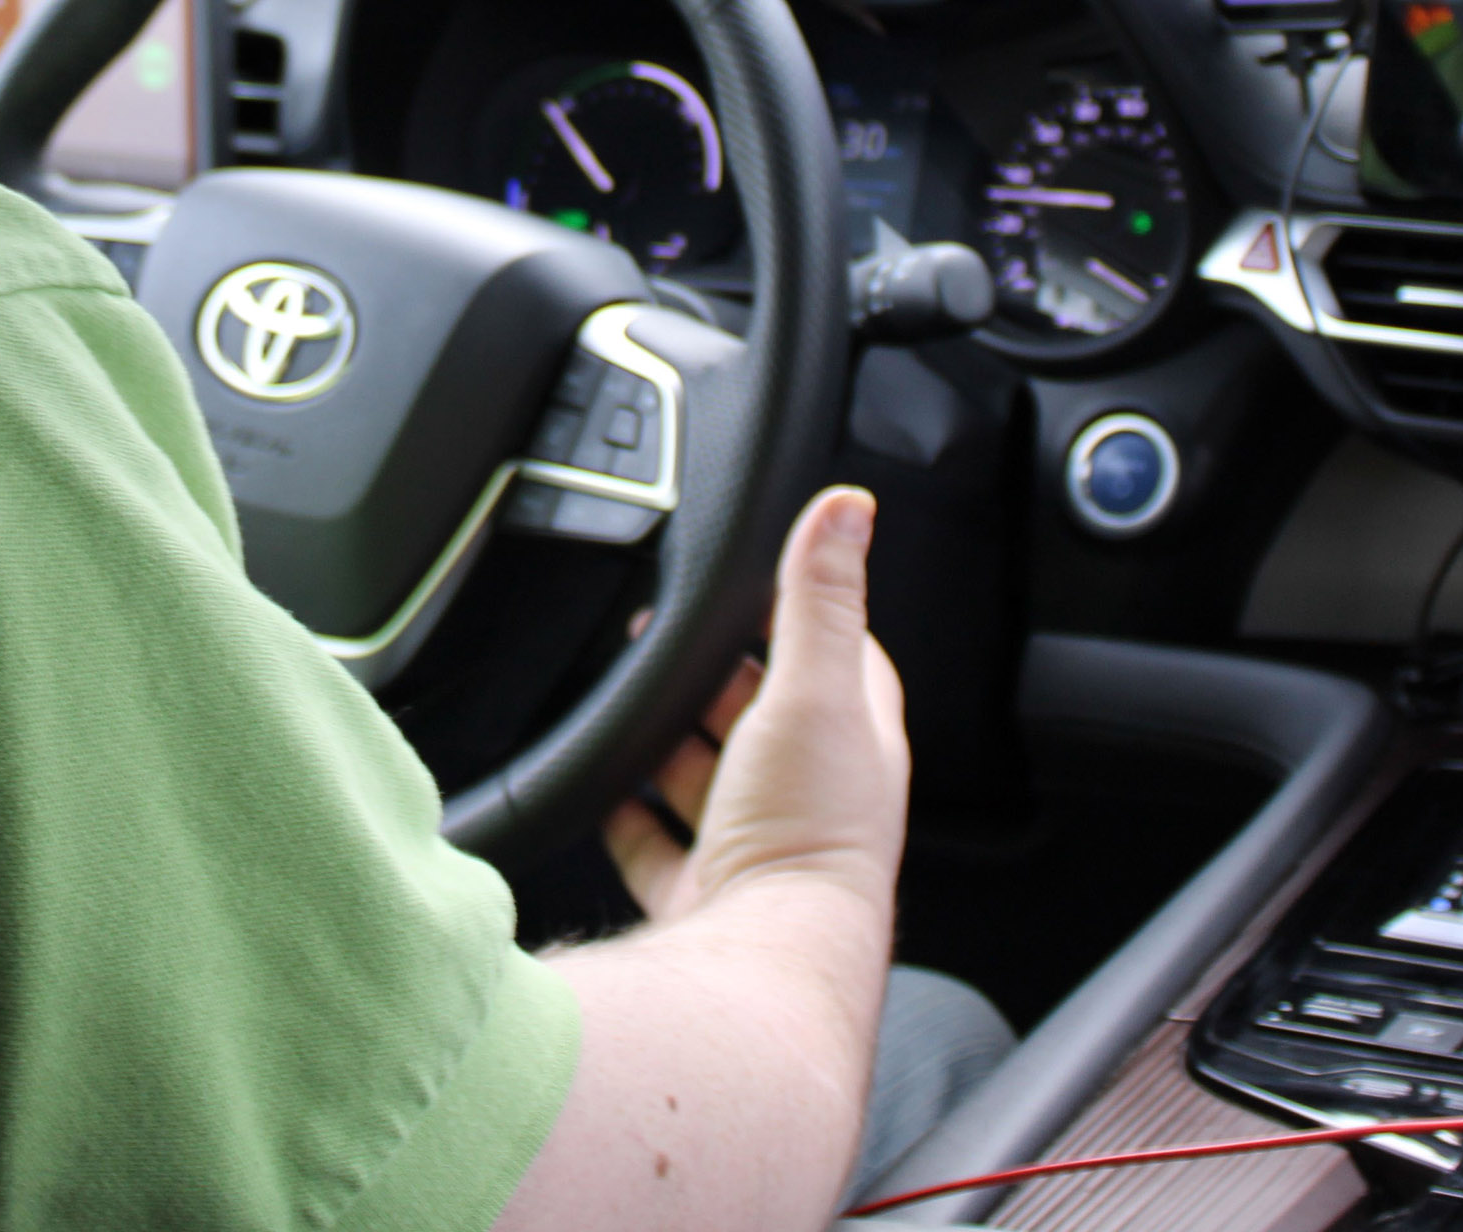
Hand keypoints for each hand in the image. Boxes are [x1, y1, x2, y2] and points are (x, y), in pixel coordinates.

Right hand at [604, 486, 908, 931]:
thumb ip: (820, 594)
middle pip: (760, 717)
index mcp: (855, 742)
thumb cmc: (807, 833)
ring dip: (671, 746)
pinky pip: (656, 848)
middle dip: (715, 679)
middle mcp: (811, 797)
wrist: (762, 959)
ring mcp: (753, 848)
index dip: (797, 615)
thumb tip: (849, 504)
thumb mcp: (814, 686)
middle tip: (665, 641)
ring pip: (707, 779)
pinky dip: (630, 819)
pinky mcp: (703, 896)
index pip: (841, 656)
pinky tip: (608, 795)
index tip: (752, 583)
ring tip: (631, 706)